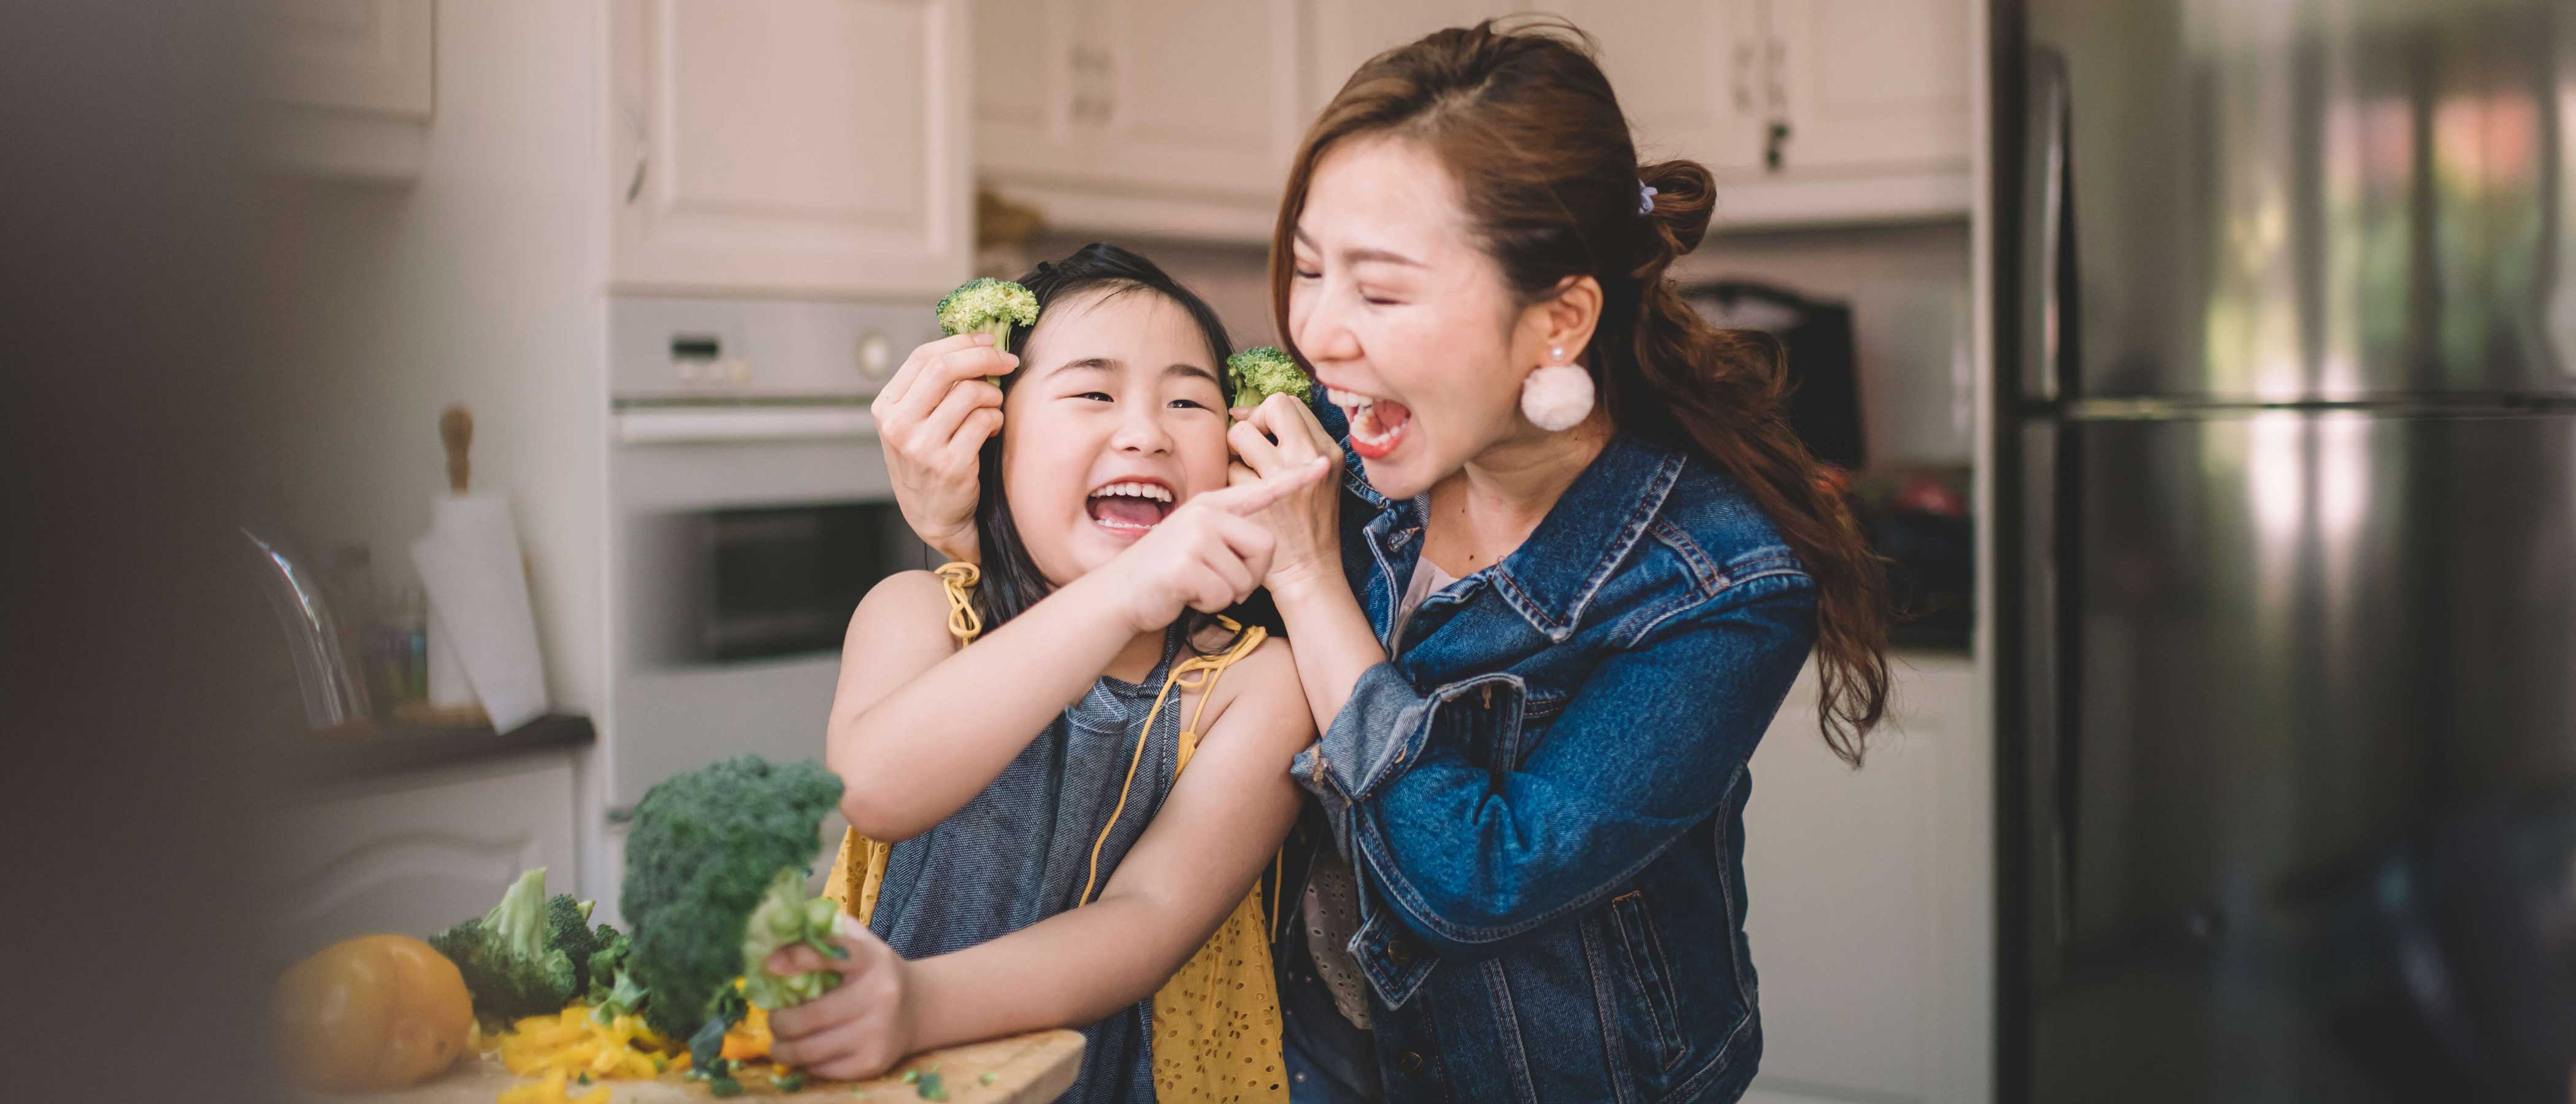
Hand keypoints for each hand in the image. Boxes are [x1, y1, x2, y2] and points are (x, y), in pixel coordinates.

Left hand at [764, 917, 917, 1081]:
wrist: (919, 1007)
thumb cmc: (874, 971)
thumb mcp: (858, 942)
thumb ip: (823, 931)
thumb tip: (776, 926)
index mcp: (872, 959)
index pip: (832, 954)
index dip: (796, 958)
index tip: (768, 965)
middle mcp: (880, 995)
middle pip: (811, 1015)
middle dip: (779, 1020)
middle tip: (773, 1018)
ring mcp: (877, 1033)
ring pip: (810, 1049)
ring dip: (783, 1047)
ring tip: (779, 1041)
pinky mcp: (873, 1063)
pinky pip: (822, 1069)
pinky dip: (805, 1063)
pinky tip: (805, 1052)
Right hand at [871, 334, 1015, 563]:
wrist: (933, 516)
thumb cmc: (929, 461)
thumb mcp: (914, 423)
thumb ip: (931, 388)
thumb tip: (975, 343)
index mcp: (886, 407)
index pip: (924, 357)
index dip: (962, 342)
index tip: (989, 341)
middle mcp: (898, 425)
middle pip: (946, 369)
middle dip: (985, 358)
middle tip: (1007, 361)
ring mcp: (922, 446)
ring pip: (971, 394)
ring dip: (993, 396)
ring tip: (993, 409)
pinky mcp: (949, 465)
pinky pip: (985, 421)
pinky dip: (996, 420)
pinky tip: (991, 432)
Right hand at [1090, 455, 1330, 634]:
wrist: (1120, 593)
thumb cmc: (1166, 572)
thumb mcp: (1197, 541)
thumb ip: (1227, 534)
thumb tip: (1264, 546)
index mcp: (1212, 505)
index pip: (1261, 490)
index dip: (1294, 480)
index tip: (1322, 467)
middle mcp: (1205, 514)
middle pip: (1266, 546)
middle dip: (1251, 575)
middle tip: (1222, 582)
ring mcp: (1194, 537)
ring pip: (1245, 578)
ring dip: (1227, 594)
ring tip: (1198, 585)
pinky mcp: (1186, 565)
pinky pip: (1223, 594)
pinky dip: (1210, 604)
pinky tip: (1187, 594)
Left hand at [1228, 393, 1346, 599]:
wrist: (1308, 570)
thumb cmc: (1307, 523)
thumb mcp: (1317, 478)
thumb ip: (1294, 444)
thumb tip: (1244, 414)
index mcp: (1328, 450)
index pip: (1290, 404)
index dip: (1266, 413)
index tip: (1257, 432)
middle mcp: (1309, 458)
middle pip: (1272, 407)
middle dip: (1252, 423)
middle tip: (1247, 449)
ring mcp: (1285, 477)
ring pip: (1242, 435)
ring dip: (1235, 454)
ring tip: (1243, 477)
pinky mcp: (1261, 498)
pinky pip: (1230, 470)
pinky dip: (1230, 483)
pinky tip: (1241, 501)